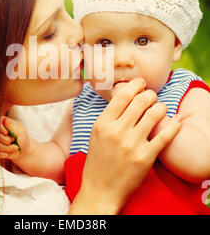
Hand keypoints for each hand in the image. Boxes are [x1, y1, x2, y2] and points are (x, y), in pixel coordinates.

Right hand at [0, 116, 30, 159]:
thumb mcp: (19, 131)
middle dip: (6, 140)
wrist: (22, 149)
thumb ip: (12, 126)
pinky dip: (3, 154)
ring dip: (6, 148)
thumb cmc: (22, 137)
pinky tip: (9, 153)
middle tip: (14, 141)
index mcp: (3, 122)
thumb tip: (5, 120)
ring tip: (15, 148)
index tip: (6, 133)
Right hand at [70, 77, 180, 213]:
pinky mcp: (145, 157)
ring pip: (155, 114)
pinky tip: (176, 121)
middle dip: (150, 94)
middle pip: (141, 101)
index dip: (135, 85)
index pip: (123, 95)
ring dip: (161, 107)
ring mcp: (132, 144)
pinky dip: (174, 125)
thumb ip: (109, 115)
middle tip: (152, 97)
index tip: (141, 83)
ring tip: (161, 109)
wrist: (100, 189)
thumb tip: (124, 95)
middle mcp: (117, 131)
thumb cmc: (97, 160)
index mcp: (103, 123)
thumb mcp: (96, 133)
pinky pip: (165, 135)